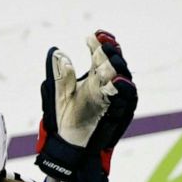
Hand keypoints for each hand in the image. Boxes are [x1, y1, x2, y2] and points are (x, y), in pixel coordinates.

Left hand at [35, 30, 136, 181]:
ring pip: (122, 78)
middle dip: (110, 53)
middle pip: (114, 63)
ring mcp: (115, 98)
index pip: (100, 55)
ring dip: (117, 68)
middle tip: (103, 44)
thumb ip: (59, 76)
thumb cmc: (66, 119)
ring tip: (110, 59)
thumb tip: (56, 53)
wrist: (69, 146)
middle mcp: (107, 85)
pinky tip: (117, 81)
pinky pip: (125, 99)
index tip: (92, 35)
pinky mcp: (119, 113)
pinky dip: (122, 89)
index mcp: (94, 77)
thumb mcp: (59, 95)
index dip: (99, 44)